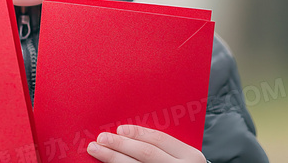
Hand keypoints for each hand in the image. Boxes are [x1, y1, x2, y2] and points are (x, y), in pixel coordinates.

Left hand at [87, 125, 205, 162]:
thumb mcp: (180, 157)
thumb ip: (162, 146)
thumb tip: (124, 132)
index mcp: (190, 156)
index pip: (159, 139)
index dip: (137, 133)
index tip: (119, 129)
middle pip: (146, 153)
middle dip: (120, 144)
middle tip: (101, 138)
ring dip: (113, 158)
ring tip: (96, 150)